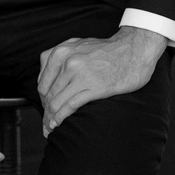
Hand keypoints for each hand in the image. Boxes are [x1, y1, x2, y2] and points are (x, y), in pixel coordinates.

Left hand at [38, 26, 167, 137]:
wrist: (133, 50)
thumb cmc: (107, 50)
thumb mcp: (77, 45)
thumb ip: (60, 57)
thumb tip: (46, 76)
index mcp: (61, 52)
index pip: (43, 82)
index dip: (42, 99)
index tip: (44, 109)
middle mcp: (67, 62)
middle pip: (48, 94)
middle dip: (45, 112)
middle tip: (45, 124)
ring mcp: (80, 75)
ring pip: (57, 101)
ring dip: (50, 118)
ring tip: (49, 129)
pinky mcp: (94, 87)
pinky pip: (70, 105)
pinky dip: (61, 118)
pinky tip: (58, 125)